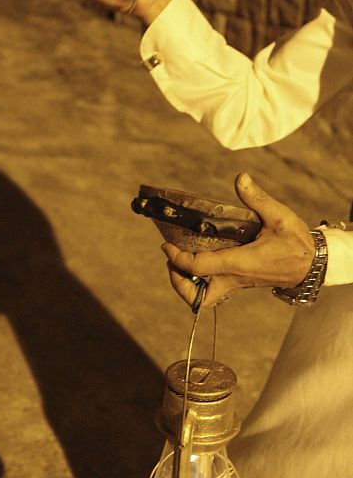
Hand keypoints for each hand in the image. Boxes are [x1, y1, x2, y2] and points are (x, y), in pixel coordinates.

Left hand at [162, 173, 315, 307]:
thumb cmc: (296, 242)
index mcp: (239, 263)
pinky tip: (197, 262)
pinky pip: (211, 291)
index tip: (167, 244)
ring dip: (186, 285)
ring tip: (179, 262)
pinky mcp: (238, 284)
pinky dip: (198, 282)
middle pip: (195, 296)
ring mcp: (235, 284)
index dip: (178, 258)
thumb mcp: (279, 216)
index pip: (198, 267)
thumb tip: (241, 179)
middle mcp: (233, 278)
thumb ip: (257, 198)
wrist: (311, 265)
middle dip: (178, 281)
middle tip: (172, 260)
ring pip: (203, 299)